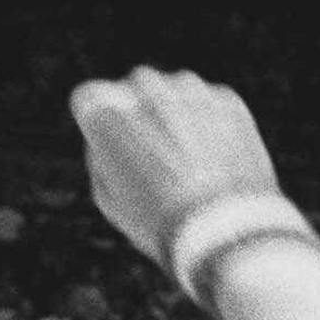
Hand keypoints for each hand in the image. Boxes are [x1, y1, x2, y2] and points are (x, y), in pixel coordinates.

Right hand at [68, 69, 282, 267]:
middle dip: (144, 114)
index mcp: (104, 111)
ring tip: (192, 162)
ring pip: (177, 92)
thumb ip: (102, 156)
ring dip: (180, 115)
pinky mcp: (228, 100)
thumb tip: (111, 139)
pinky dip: (213, 125)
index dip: (103, 125)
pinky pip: (212, 106)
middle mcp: (144, 89)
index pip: (91, 98)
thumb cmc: (161, 221)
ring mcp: (190, 91)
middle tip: (160, 158)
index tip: (118, 148)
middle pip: (137, 89)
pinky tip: (218, 159)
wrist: (227, 230)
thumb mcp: (109, 197)